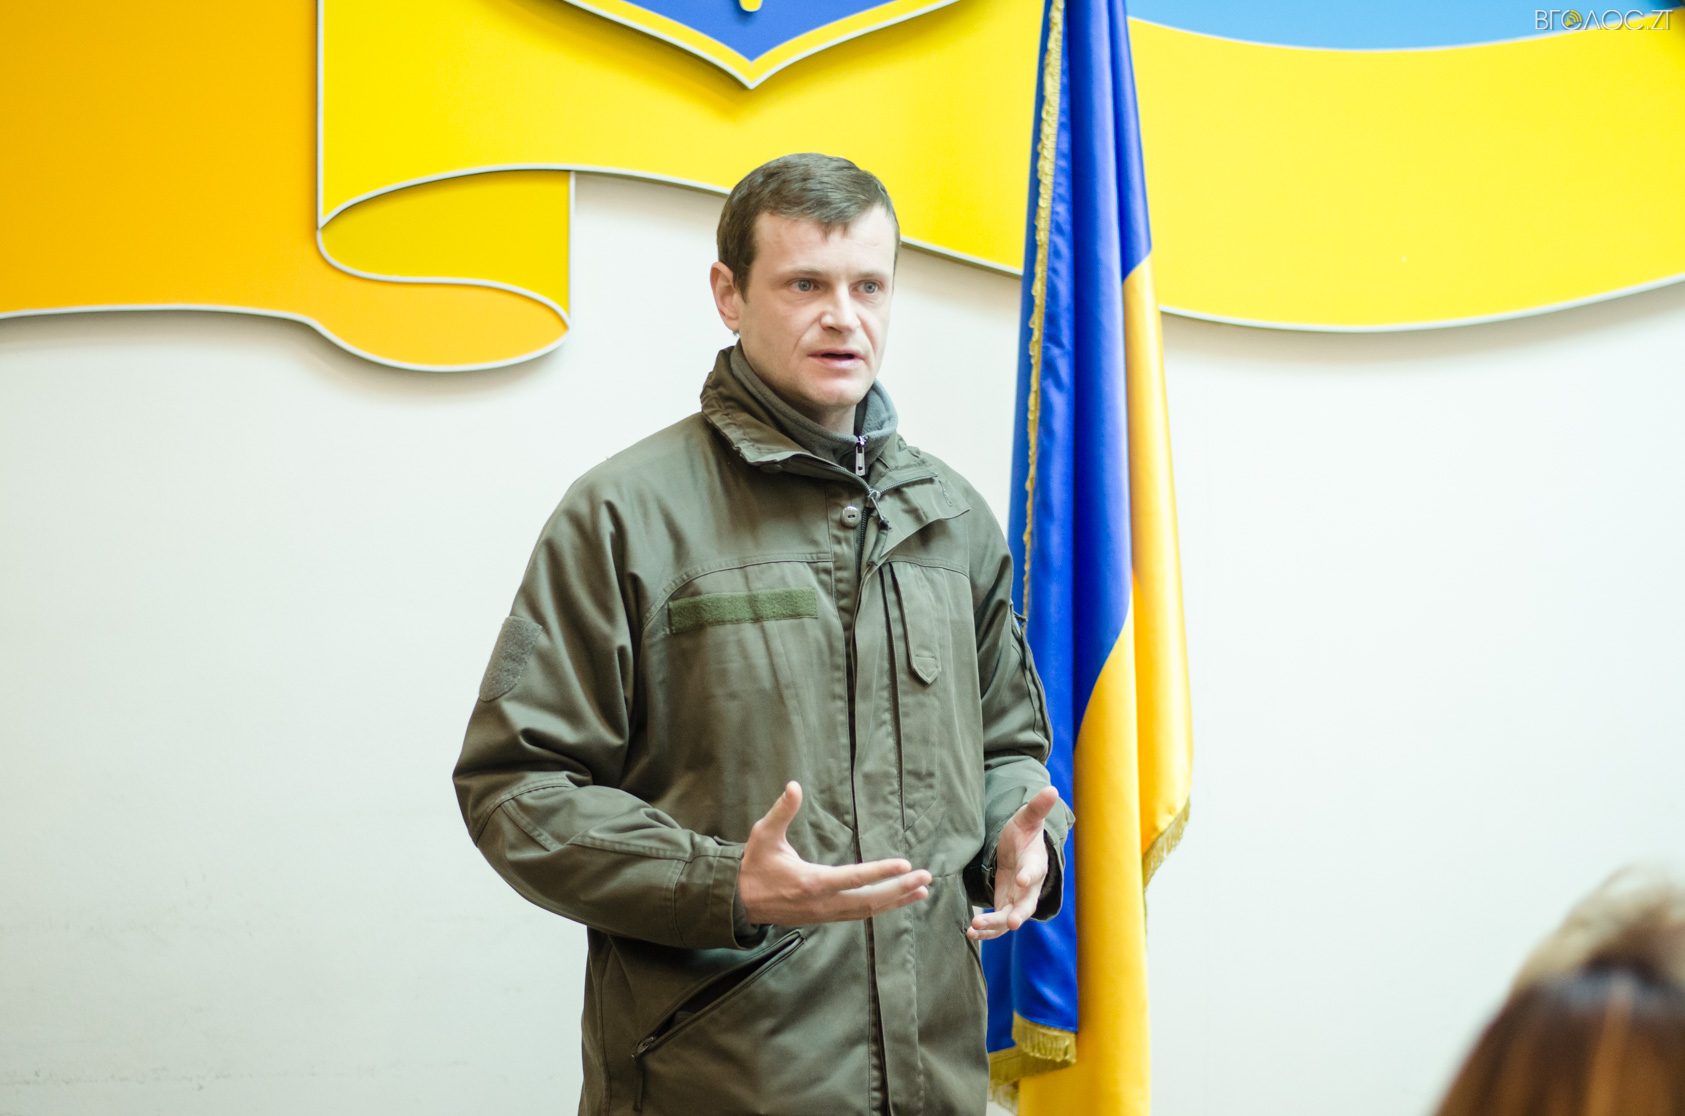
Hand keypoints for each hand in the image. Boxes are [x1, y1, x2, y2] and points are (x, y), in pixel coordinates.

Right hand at [738, 782, 931, 926]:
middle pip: (869, 900)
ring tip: (922, 890)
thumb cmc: (754, 865)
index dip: (881, 872)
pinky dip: (882, 907)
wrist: (740, 902)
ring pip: (867, 911)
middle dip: (900, 889)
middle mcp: (823, 903)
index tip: (905, 864)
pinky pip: (859, 914)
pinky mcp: (825, 917)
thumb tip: (794, 785)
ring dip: (896, 901)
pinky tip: (897, 899)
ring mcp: (825, 914)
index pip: (853, 878)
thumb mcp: (763, 834)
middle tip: (926, 878)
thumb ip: (781, 811)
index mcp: (811, 882)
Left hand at [967, 785, 1059, 940]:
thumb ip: (1037, 807)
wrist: (1020, 849)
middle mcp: (1029, 886)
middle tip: (1011, 923)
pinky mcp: (1004, 906)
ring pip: (1008, 918)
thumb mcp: (1027, 818)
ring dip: (994, 925)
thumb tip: (1052, 789)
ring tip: (974, 928)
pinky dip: (986, 929)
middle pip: (1026, 904)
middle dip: (1018, 914)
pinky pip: (997, 923)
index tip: (1021, 879)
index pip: (1035, 870)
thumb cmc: (1025, 832)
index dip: (1029, 875)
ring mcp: (1017, 899)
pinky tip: (970, 931)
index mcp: (1035, 863)